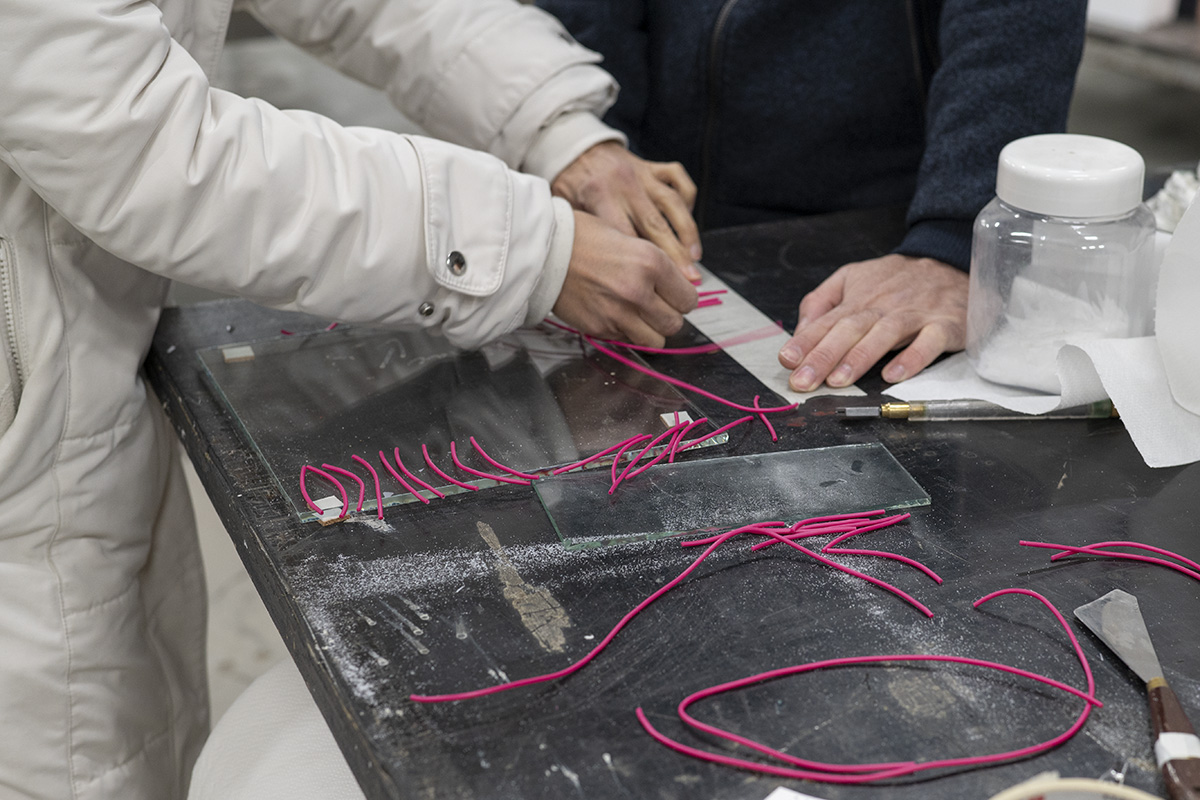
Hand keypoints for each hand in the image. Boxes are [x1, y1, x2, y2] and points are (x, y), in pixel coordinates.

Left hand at [552, 142, 701, 281]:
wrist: (574, 147)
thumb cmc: (570, 185)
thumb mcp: (567, 211)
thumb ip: (587, 235)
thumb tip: (605, 270)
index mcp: (600, 196)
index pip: (627, 235)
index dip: (645, 262)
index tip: (657, 284)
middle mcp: (625, 185)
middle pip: (656, 225)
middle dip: (676, 255)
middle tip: (689, 280)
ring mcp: (642, 174)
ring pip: (673, 204)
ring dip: (687, 233)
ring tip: (695, 257)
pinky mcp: (653, 166)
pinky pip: (678, 179)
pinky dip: (687, 199)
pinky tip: (687, 221)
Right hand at [552, 211, 697, 346]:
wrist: (544, 251)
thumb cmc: (582, 238)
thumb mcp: (629, 239)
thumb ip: (655, 266)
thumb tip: (674, 286)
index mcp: (651, 262)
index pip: (688, 299)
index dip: (681, 299)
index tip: (673, 297)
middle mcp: (638, 290)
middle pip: (675, 324)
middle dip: (667, 317)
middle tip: (655, 307)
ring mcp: (619, 312)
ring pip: (655, 341)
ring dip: (649, 331)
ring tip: (636, 316)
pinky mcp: (600, 327)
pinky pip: (626, 340)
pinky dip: (624, 332)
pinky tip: (612, 313)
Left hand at [777, 254, 967, 390]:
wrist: (952, 261)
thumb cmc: (897, 279)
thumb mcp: (852, 278)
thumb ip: (821, 302)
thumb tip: (799, 332)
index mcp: (858, 298)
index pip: (826, 322)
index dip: (805, 341)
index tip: (787, 360)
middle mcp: (883, 306)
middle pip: (849, 330)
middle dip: (823, 356)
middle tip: (803, 381)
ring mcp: (914, 315)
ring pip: (883, 335)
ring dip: (860, 358)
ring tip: (838, 380)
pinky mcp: (944, 325)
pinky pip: (928, 342)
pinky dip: (912, 358)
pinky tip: (893, 374)